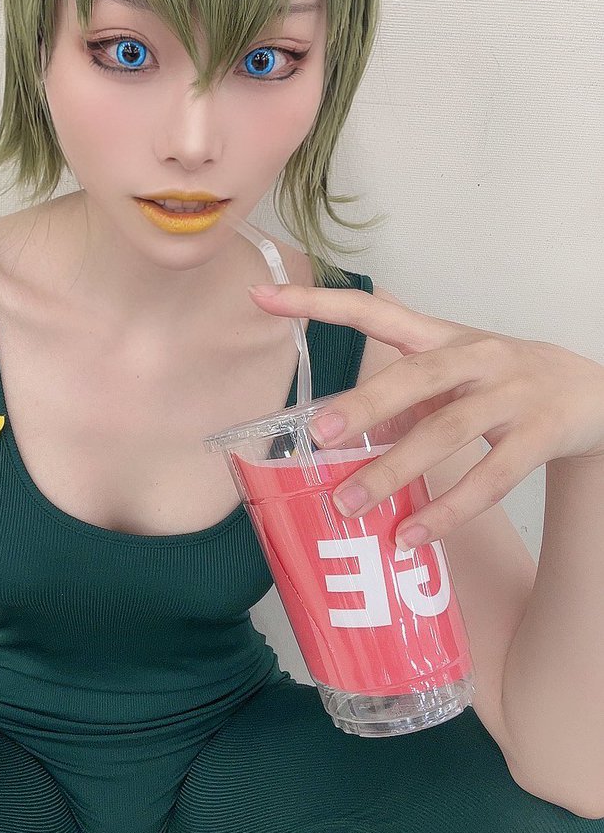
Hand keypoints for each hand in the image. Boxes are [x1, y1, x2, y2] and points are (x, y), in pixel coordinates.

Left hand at [248, 283, 603, 547]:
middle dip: (364, 404)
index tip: (262, 296)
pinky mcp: (540, 434)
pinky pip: (490, 477)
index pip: (372, 309)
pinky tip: (410, 537)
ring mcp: (511, 393)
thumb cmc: (504, 382)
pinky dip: (448, 510)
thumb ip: (403, 401)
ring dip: (394, 471)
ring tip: (349, 505)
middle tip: (318, 435)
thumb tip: (348, 438)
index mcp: (441, 335)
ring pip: (447, 432)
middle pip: (414, 376)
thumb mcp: (452, 377)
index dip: (317, 302)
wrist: (595, 393)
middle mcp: (475, 355)